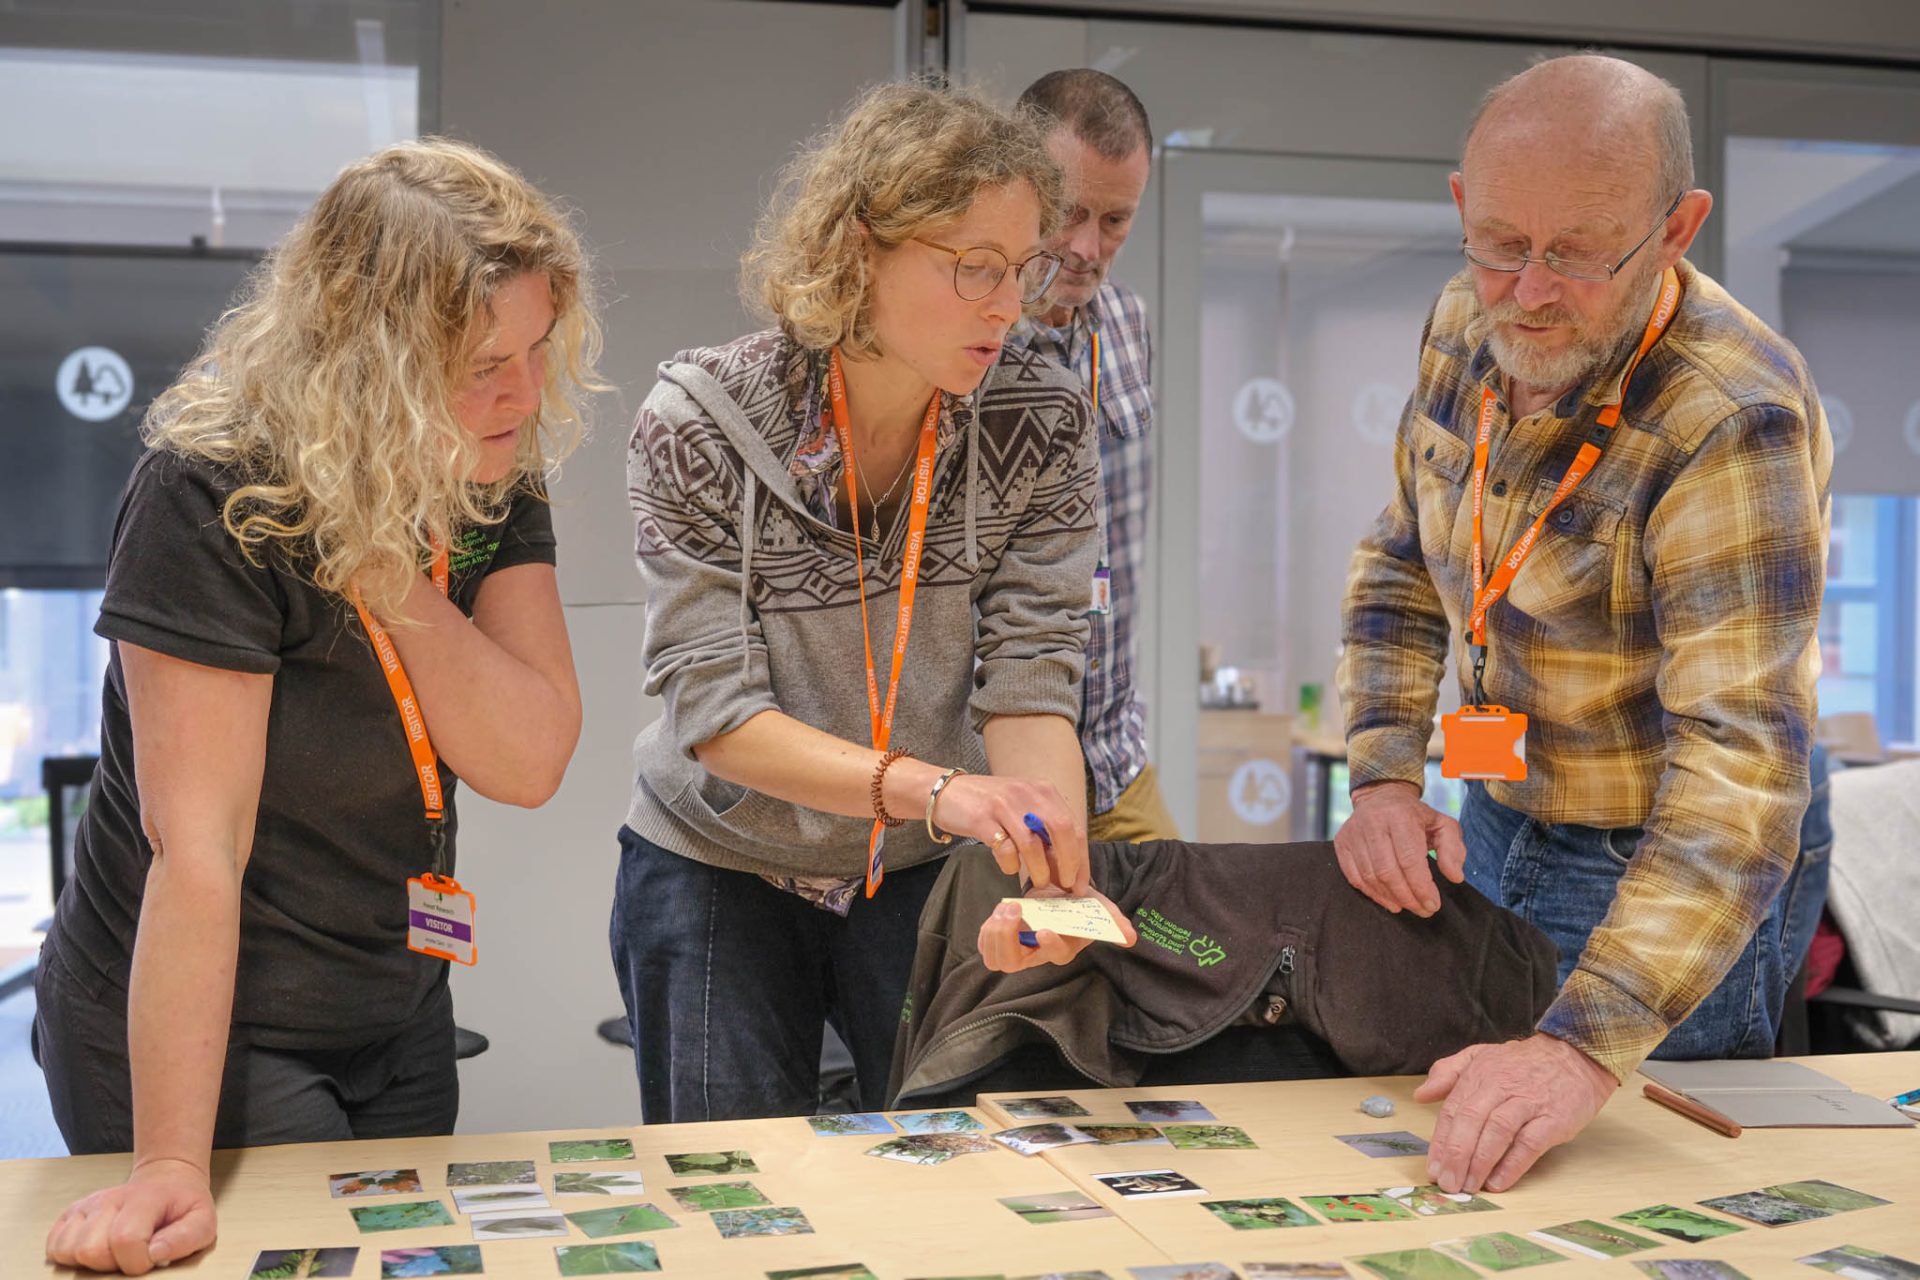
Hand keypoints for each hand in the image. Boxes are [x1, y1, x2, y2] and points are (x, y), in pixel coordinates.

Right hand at [46, 1156, 216, 1273]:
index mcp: (143, 1199)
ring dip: (91, 1262)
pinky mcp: (71, 1215)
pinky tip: (96, 1249)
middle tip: (131, 1256)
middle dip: (112, 1265)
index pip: (125, 1239)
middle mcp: (108, 1199)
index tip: (151, 1258)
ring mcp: (87, 1205)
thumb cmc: (182, 1207)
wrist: (166, 1182)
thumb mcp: (201, 1220)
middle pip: (90, 1250)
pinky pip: (53, 1246)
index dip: (137, 1261)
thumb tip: (155, 1254)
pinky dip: (70, 1257)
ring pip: (68, 1251)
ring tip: (114, 1253)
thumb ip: (185, 1239)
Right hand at [923, 773, 1087, 892]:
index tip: (1081, 883)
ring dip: (1040, 869)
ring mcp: (1004, 804)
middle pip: (1061, 830)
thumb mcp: (1022, 808)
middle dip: (1069, 862)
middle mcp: (1027, 793)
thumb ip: (1044, 830)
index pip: (1072, 826)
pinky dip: (1011, 864)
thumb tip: (1066, 866)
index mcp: (1042, 791)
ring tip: (1038, 882)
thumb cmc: (989, 805)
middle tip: (1066, 885)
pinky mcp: (982, 818)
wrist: (947, 791)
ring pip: (1033, 843)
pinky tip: (1009, 867)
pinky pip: (1004, 848)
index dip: (1081, 857)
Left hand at [977, 887, 1136, 971]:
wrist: (1056, 890)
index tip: (1044, 929)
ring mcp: (1017, 950)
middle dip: (1007, 938)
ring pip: (997, 959)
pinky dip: (988, 930)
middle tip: (1013, 912)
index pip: (1056, 956)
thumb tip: (1130, 938)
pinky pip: (987, 947)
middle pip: (1013, 963)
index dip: (1050, 946)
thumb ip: (1114, 921)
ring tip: (1005, 908)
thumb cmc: (1077, 902)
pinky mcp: (1001, 942)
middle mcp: (1038, 955)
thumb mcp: (1098, 907)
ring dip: (995, 933)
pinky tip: (999, 912)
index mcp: (1064, 947)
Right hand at [1333, 780, 1466, 915]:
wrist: (1380, 797)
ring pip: (1371, 877)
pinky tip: (1389, 901)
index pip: (1409, 859)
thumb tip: (1455, 876)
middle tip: (1423, 910)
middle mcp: (1373, 822)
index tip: (1433, 904)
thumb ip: (1453, 850)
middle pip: (1388, 872)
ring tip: (1408, 906)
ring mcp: (1353, 833)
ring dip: (1392, 898)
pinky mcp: (1341, 843)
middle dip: (1408, 897)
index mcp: (1400, 815)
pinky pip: (1355, 877)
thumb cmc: (1415, 816)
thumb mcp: (1442, 825)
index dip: (1421, 887)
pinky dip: (1373, 894)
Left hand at [1415, 1033, 1618, 1192]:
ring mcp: (1527, 1102)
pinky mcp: (1552, 1118)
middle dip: (1456, 1155)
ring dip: (1480, 1162)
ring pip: (1497, 1132)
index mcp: (1479, 1074)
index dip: (1440, 1142)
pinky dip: (1512, 1165)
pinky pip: (1529, 1144)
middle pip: (1471, 1121)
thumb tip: (1421, 1095)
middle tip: (1447, 1183)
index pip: (1453, 1111)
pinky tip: (1499, 1181)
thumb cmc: (1524, 1063)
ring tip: (1469, 1186)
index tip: (1433, 1168)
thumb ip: (1448, 1073)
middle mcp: (1500, 1087)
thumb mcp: (1481, 1056)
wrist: (1575, 1056)